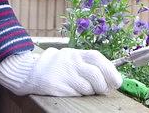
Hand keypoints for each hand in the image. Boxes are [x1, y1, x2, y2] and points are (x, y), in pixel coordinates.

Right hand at [0, 47, 122, 96]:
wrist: (31, 71)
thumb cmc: (57, 66)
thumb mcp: (72, 58)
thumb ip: (88, 63)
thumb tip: (112, 74)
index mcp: (76, 53)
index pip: (98, 59)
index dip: (110, 71)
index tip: (117, 82)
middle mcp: (71, 62)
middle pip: (95, 75)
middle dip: (103, 86)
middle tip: (103, 90)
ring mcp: (64, 74)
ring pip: (87, 88)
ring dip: (90, 92)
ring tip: (85, 90)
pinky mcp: (57, 86)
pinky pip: (75, 94)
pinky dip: (78, 95)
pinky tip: (73, 91)